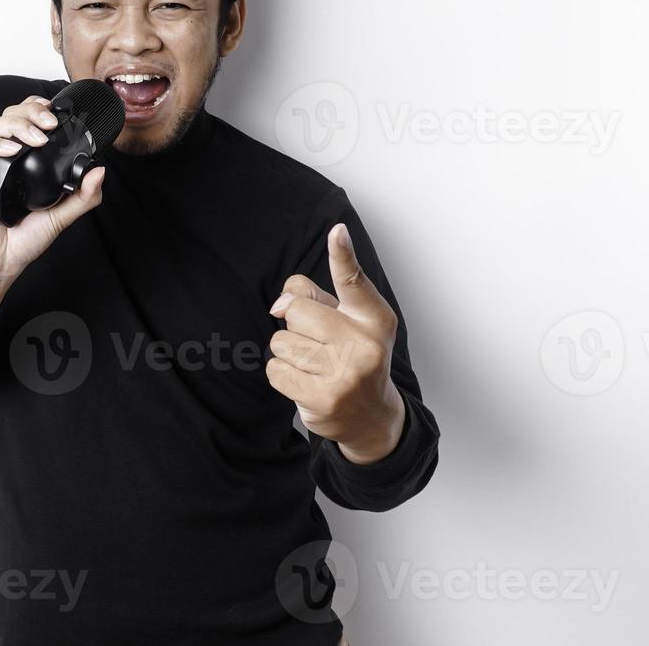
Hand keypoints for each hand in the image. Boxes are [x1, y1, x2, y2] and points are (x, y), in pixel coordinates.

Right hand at [0, 95, 105, 326]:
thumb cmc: (23, 242)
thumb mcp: (61, 217)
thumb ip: (82, 196)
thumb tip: (99, 171)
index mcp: (24, 163)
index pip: (26, 122)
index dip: (35, 109)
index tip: (53, 110)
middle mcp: (5, 160)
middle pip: (9, 117)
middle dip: (30, 112)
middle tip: (49, 123)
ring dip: (16, 125)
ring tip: (36, 138)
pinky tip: (12, 150)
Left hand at [266, 223, 405, 464]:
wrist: (372, 416)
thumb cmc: (353, 356)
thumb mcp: (348, 322)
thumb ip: (315, 299)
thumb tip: (279, 304)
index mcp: (372, 318)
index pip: (353, 281)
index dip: (342, 254)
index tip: (337, 232)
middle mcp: (363, 343)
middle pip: (296, 311)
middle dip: (296, 325)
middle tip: (318, 343)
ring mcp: (345, 373)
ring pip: (281, 342)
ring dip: (288, 352)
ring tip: (314, 364)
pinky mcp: (322, 399)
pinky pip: (275, 370)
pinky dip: (283, 374)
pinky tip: (305, 381)